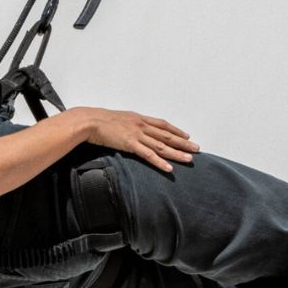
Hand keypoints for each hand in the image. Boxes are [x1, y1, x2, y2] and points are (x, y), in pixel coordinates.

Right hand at [73, 107, 198, 172]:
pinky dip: (160, 162)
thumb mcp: (118, 119)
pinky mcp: (130, 144)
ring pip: (162, 145)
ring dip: (177, 153)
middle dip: (183, 142)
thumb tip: (130, 130)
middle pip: (167, 135)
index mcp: (139, 118)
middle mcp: (141, 125)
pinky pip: (148, 155)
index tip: (186, 135)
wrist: (90, 120)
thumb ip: (127, 125)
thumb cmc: (99, 120)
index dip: (176, 130)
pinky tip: (169, 168)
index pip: (162, 125)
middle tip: (197, 148)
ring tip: (189, 159)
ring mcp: (137, 134)